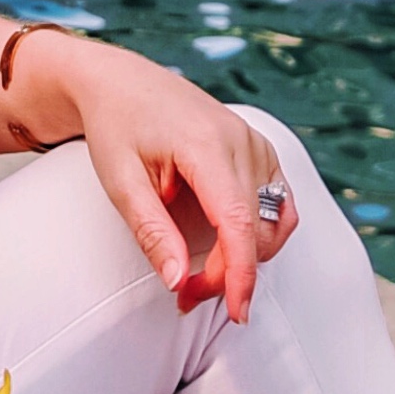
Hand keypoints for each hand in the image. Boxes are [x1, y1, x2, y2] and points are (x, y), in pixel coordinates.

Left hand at [18, 39, 300, 323]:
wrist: (120, 81)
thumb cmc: (116, 126)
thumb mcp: (120, 183)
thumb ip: (152, 233)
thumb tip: (178, 281)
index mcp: (206, 145)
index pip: (238, 222)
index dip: (241, 273)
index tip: (237, 312)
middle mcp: (240, 140)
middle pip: (254, 228)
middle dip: (226, 273)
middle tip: (184, 293)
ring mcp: (254, 141)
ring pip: (273, 220)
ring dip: (246, 256)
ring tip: (203, 272)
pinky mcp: (258, 147)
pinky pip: (278, 202)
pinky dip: (260, 232)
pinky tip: (228, 244)